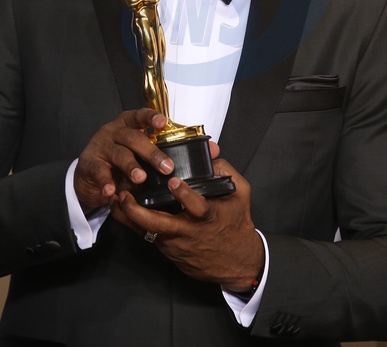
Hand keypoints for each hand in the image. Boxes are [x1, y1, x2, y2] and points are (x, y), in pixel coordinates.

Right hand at [74, 108, 172, 213]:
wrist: (88, 174)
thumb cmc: (117, 160)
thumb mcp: (133, 153)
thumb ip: (147, 156)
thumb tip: (169, 168)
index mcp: (126, 124)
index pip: (139, 116)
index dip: (151, 117)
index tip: (162, 122)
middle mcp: (113, 131)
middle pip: (133, 138)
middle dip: (151, 152)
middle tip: (165, 167)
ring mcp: (100, 146)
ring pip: (119, 154)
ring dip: (131, 166)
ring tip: (140, 178)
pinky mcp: (89, 163)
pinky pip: (99, 171)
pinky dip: (106, 182)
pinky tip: (111, 190)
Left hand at [112, 158, 263, 292]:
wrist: (235, 262)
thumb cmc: (237, 225)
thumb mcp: (241, 195)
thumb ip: (227, 172)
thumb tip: (211, 154)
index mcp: (209, 217)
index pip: (197, 206)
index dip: (184, 195)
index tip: (172, 181)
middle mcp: (190, 232)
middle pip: (160, 225)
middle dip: (139, 211)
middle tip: (125, 195)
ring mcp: (176, 243)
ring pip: (148, 231)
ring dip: (130, 216)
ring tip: (116, 199)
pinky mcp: (168, 250)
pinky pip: (148, 235)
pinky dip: (134, 223)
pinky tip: (122, 210)